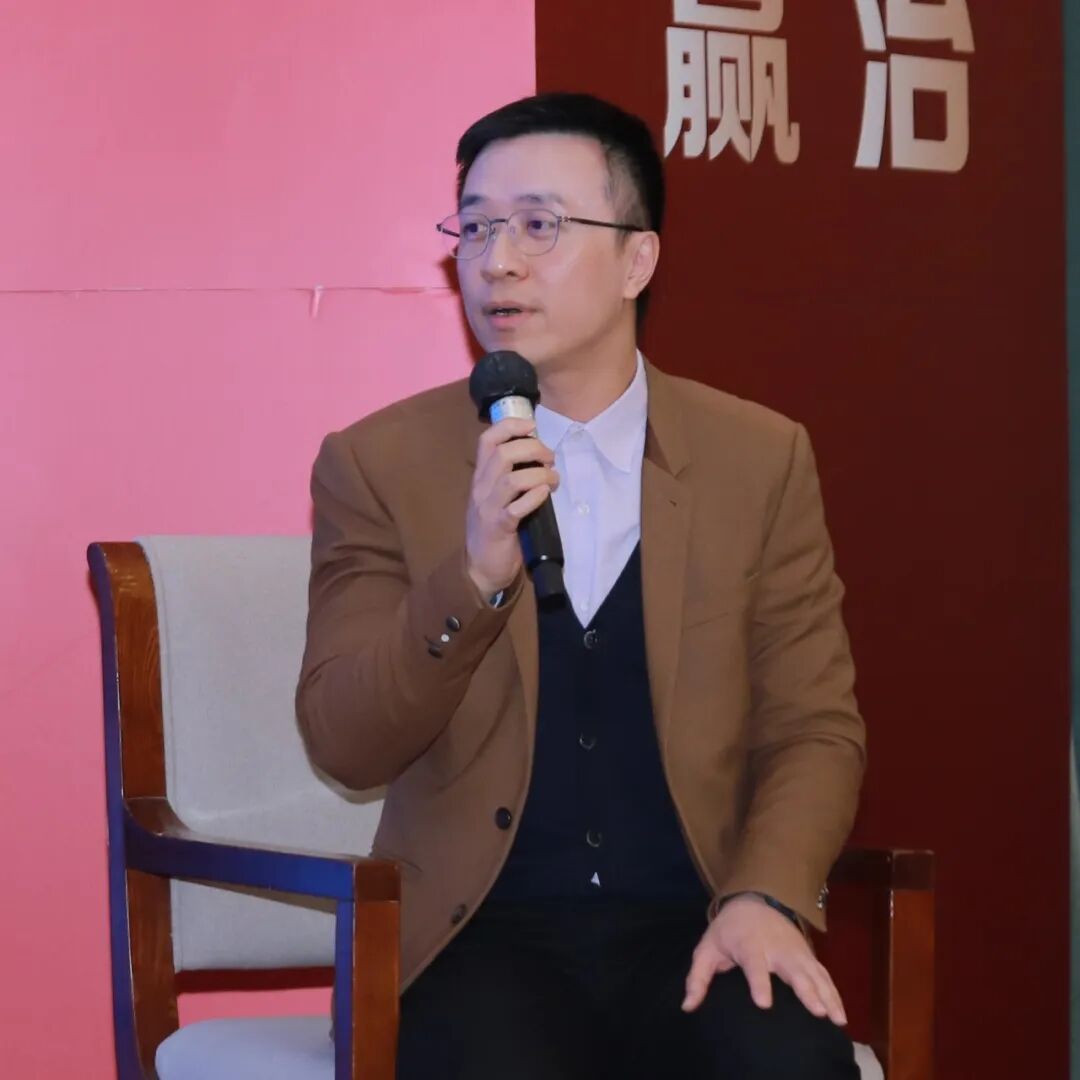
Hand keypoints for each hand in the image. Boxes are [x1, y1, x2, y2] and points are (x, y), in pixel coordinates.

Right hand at [466, 417, 557, 597]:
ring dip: (539, 474)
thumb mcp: (496, 497)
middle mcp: (481, 488)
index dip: (510, 425)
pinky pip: (517, 507)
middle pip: (503, 454)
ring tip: (552, 479)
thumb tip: (538, 455)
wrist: (480, 567)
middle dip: (533, 449)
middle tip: (550, 458)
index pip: (487, 440)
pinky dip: (535, 497)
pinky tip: (544, 496)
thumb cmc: (494, 529)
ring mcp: (488, 508)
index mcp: (480, 477)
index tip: (532, 426)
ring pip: (512, 479)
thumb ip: (509, 476)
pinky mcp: (499, 527)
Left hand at [682, 893, 846, 1025]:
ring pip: (814, 974)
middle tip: (816, 1012)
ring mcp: (796, 952)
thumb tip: (687, 1007)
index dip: (758, 983)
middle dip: (805, 991)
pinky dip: (834, 994)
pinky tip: (841, 1015)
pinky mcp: (808, 956)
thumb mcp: (707, 948)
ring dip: (827, 995)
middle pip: (793, 970)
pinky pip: (824, 976)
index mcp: (749, 945)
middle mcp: (776, 948)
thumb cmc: (729, 929)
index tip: (763, 1003)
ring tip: (836, 1019)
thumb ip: (698, 977)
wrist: (754, 899)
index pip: (754, 965)